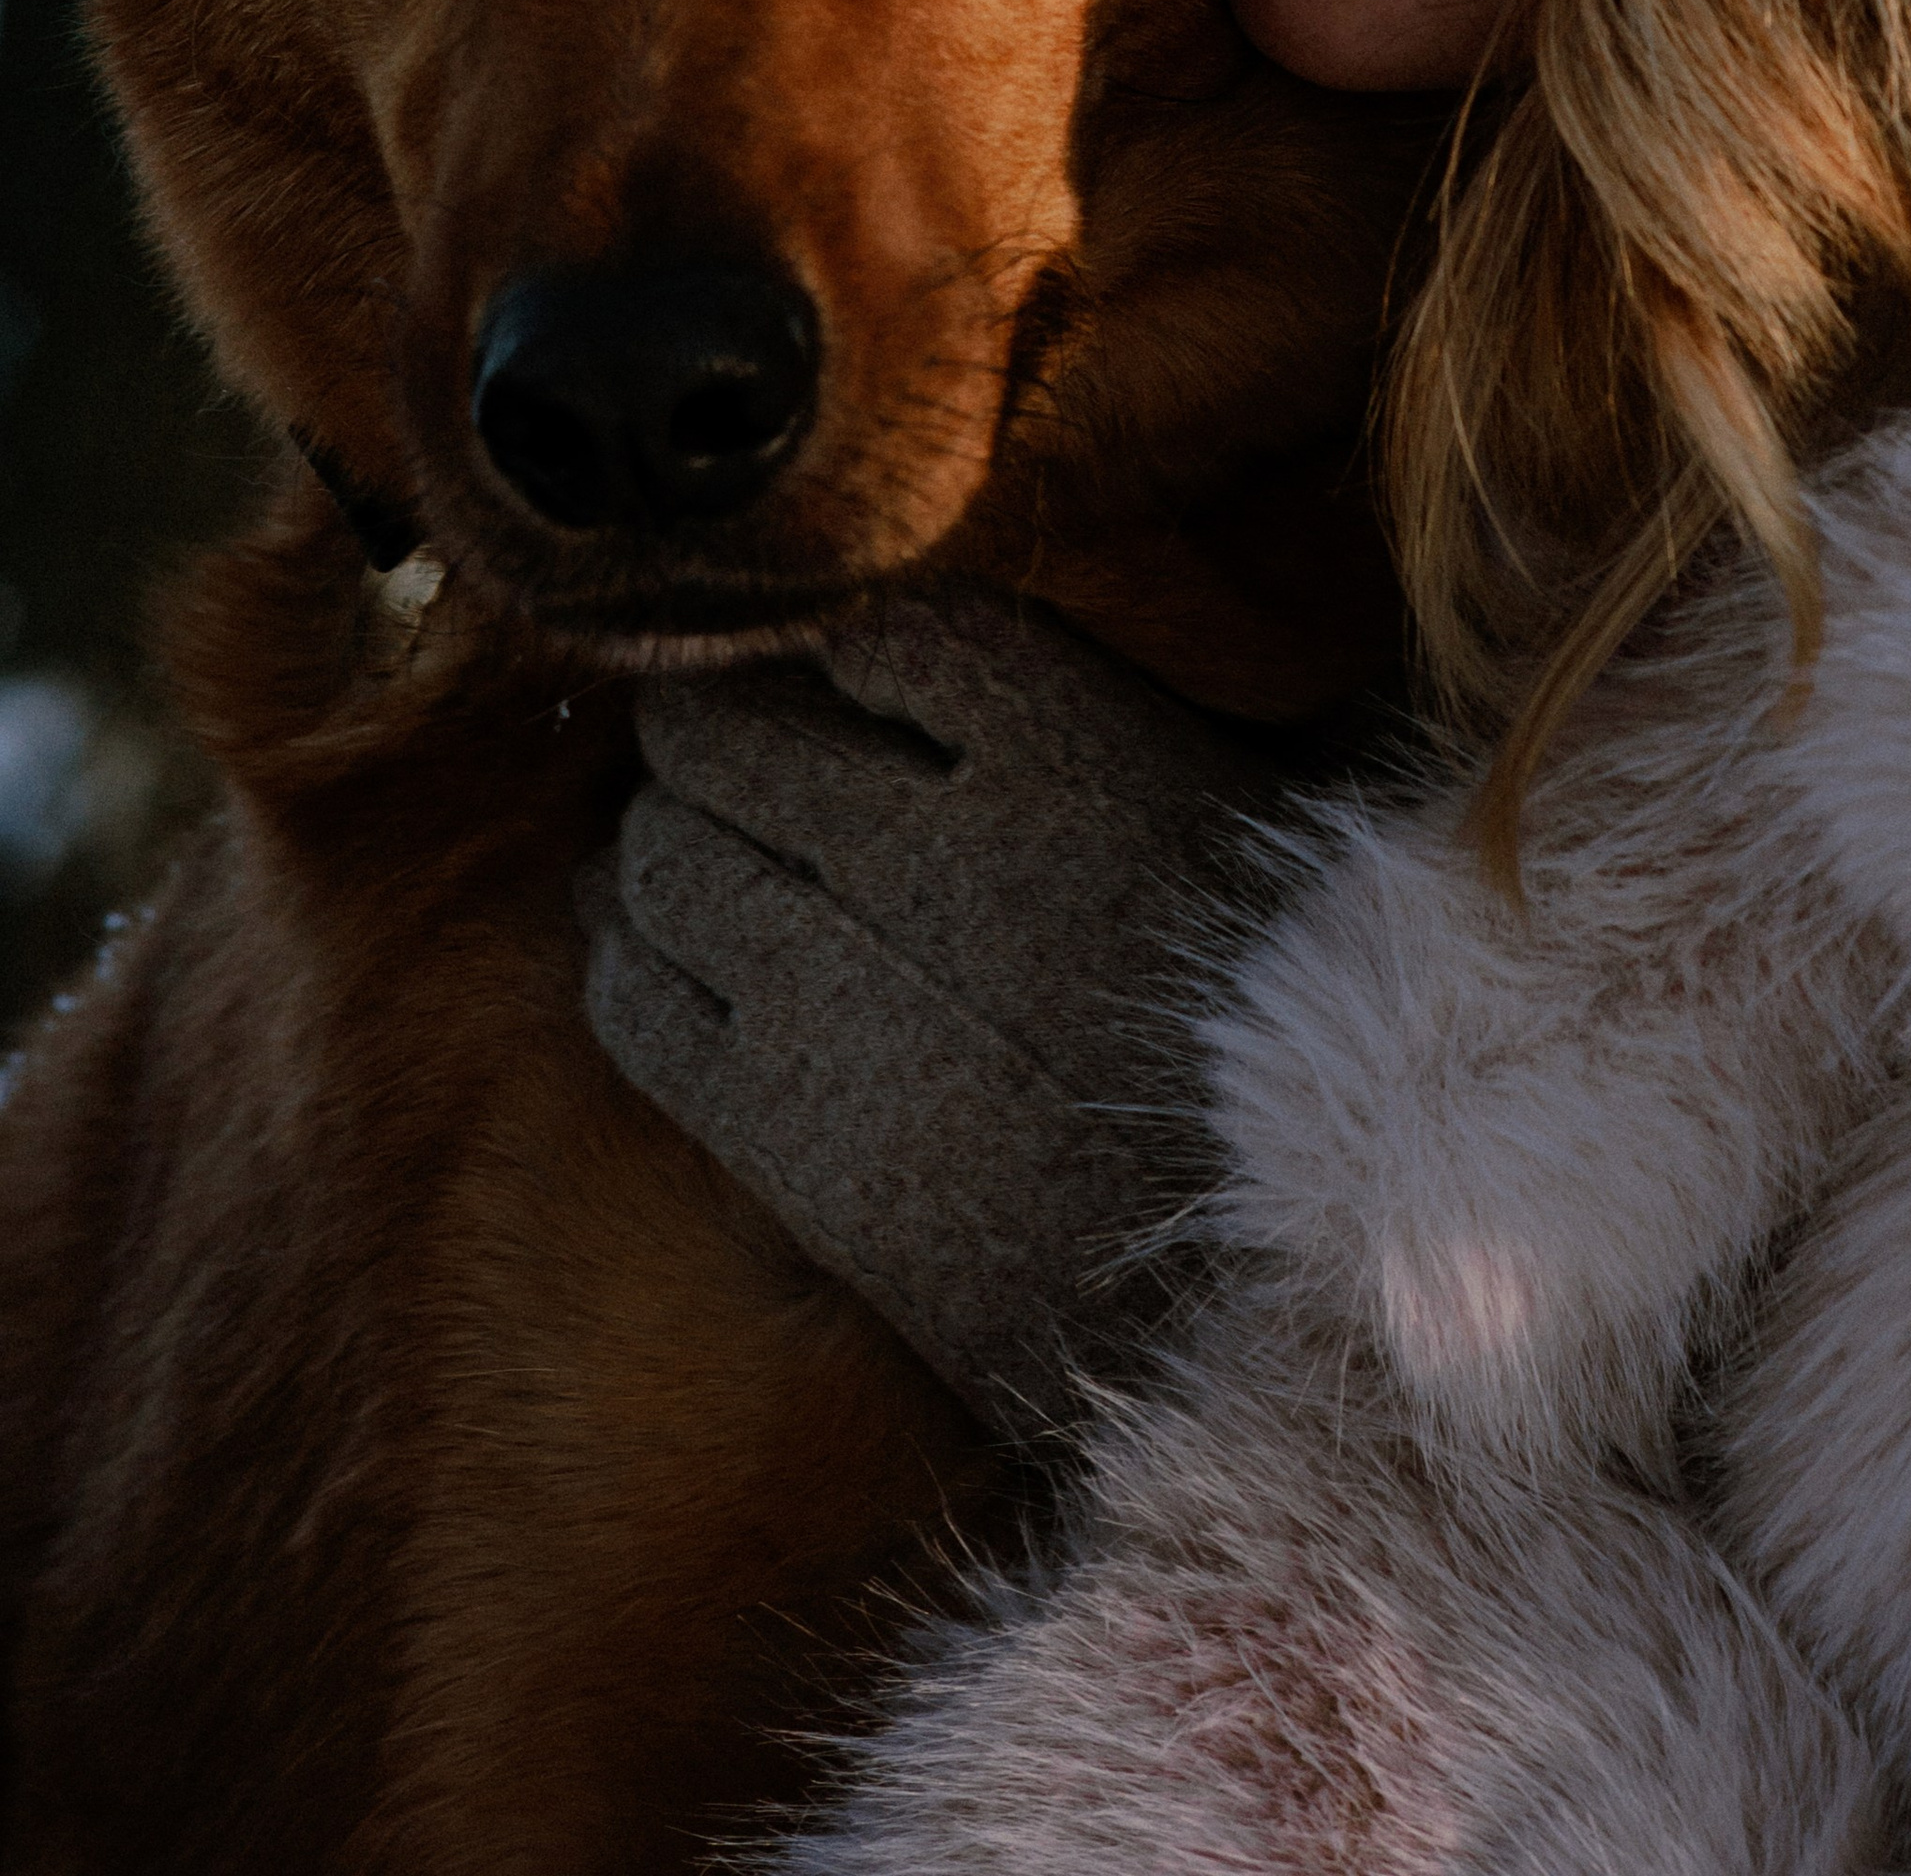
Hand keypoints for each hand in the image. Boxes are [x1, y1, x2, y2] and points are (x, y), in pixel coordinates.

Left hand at [584, 582, 1306, 1442]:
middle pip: (726, 738)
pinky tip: (657, 960)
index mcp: (1063, 751)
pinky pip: (638, 1002)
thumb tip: (917, 651)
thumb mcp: (1217, 813)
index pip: (873, 638)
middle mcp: (933, 848)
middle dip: (703, 739)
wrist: (1269, 1285)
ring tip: (676, 853)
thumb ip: (1071, 717)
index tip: (827, 674)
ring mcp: (840, 992)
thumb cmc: (1270, 1039)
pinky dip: (627, 960)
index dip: (828, 652)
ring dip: (651, 844)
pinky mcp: (785, 1129)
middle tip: (712, 755)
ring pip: (662, 860)